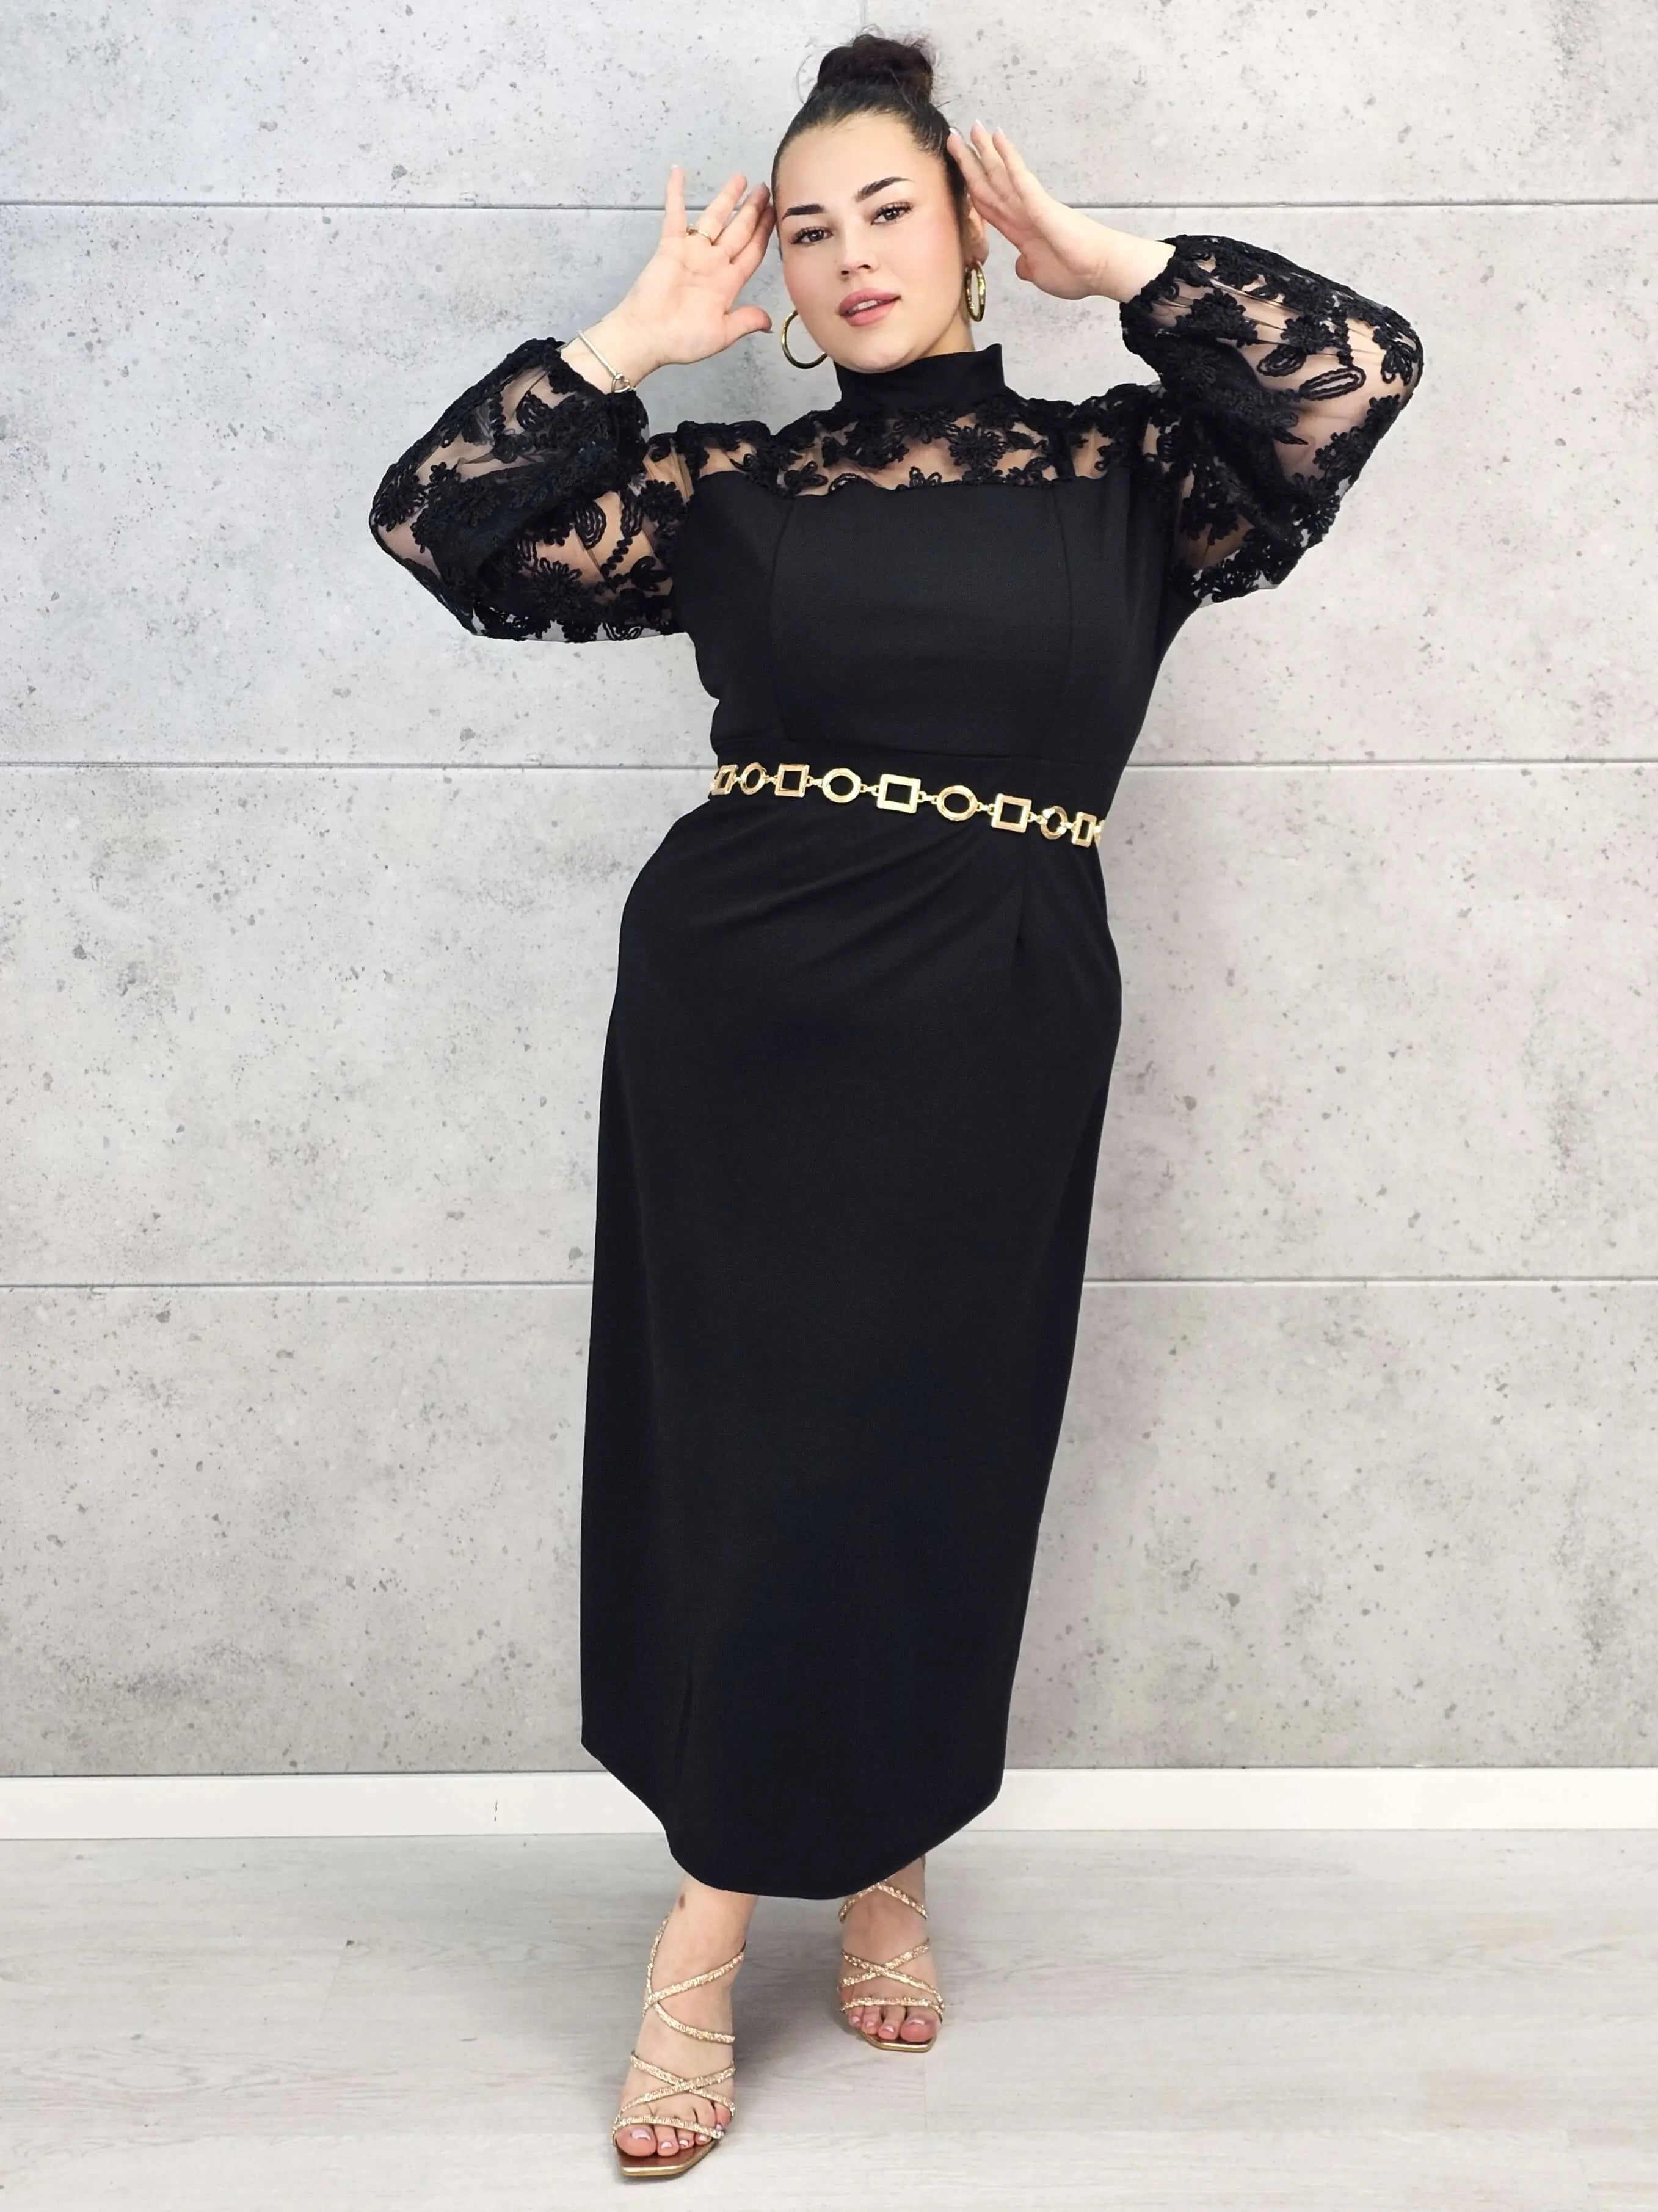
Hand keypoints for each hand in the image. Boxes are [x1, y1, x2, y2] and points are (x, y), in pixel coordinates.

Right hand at [613, 166, 776, 371]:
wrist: (647, 337)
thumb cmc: (682, 340)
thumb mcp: (722, 334)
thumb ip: (745, 321)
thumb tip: (768, 322)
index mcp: (727, 284)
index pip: (752, 252)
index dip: (764, 233)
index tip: (776, 213)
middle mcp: (713, 264)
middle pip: (739, 231)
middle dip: (753, 210)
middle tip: (765, 189)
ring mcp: (693, 253)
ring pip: (714, 218)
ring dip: (727, 198)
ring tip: (741, 178)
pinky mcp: (670, 246)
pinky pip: (675, 215)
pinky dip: (676, 194)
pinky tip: (678, 172)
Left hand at [945, 122, 1117, 301]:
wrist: (1101, 270)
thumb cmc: (1077, 271)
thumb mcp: (1041, 274)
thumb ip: (1028, 266)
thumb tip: (1022, 265)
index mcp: (1019, 230)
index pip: (988, 204)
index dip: (971, 186)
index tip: (960, 170)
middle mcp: (1022, 212)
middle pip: (989, 183)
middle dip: (970, 160)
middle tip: (954, 136)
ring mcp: (1031, 206)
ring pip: (1000, 175)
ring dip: (983, 151)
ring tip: (971, 127)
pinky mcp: (1041, 204)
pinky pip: (1020, 178)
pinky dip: (1008, 157)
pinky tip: (998, 138)